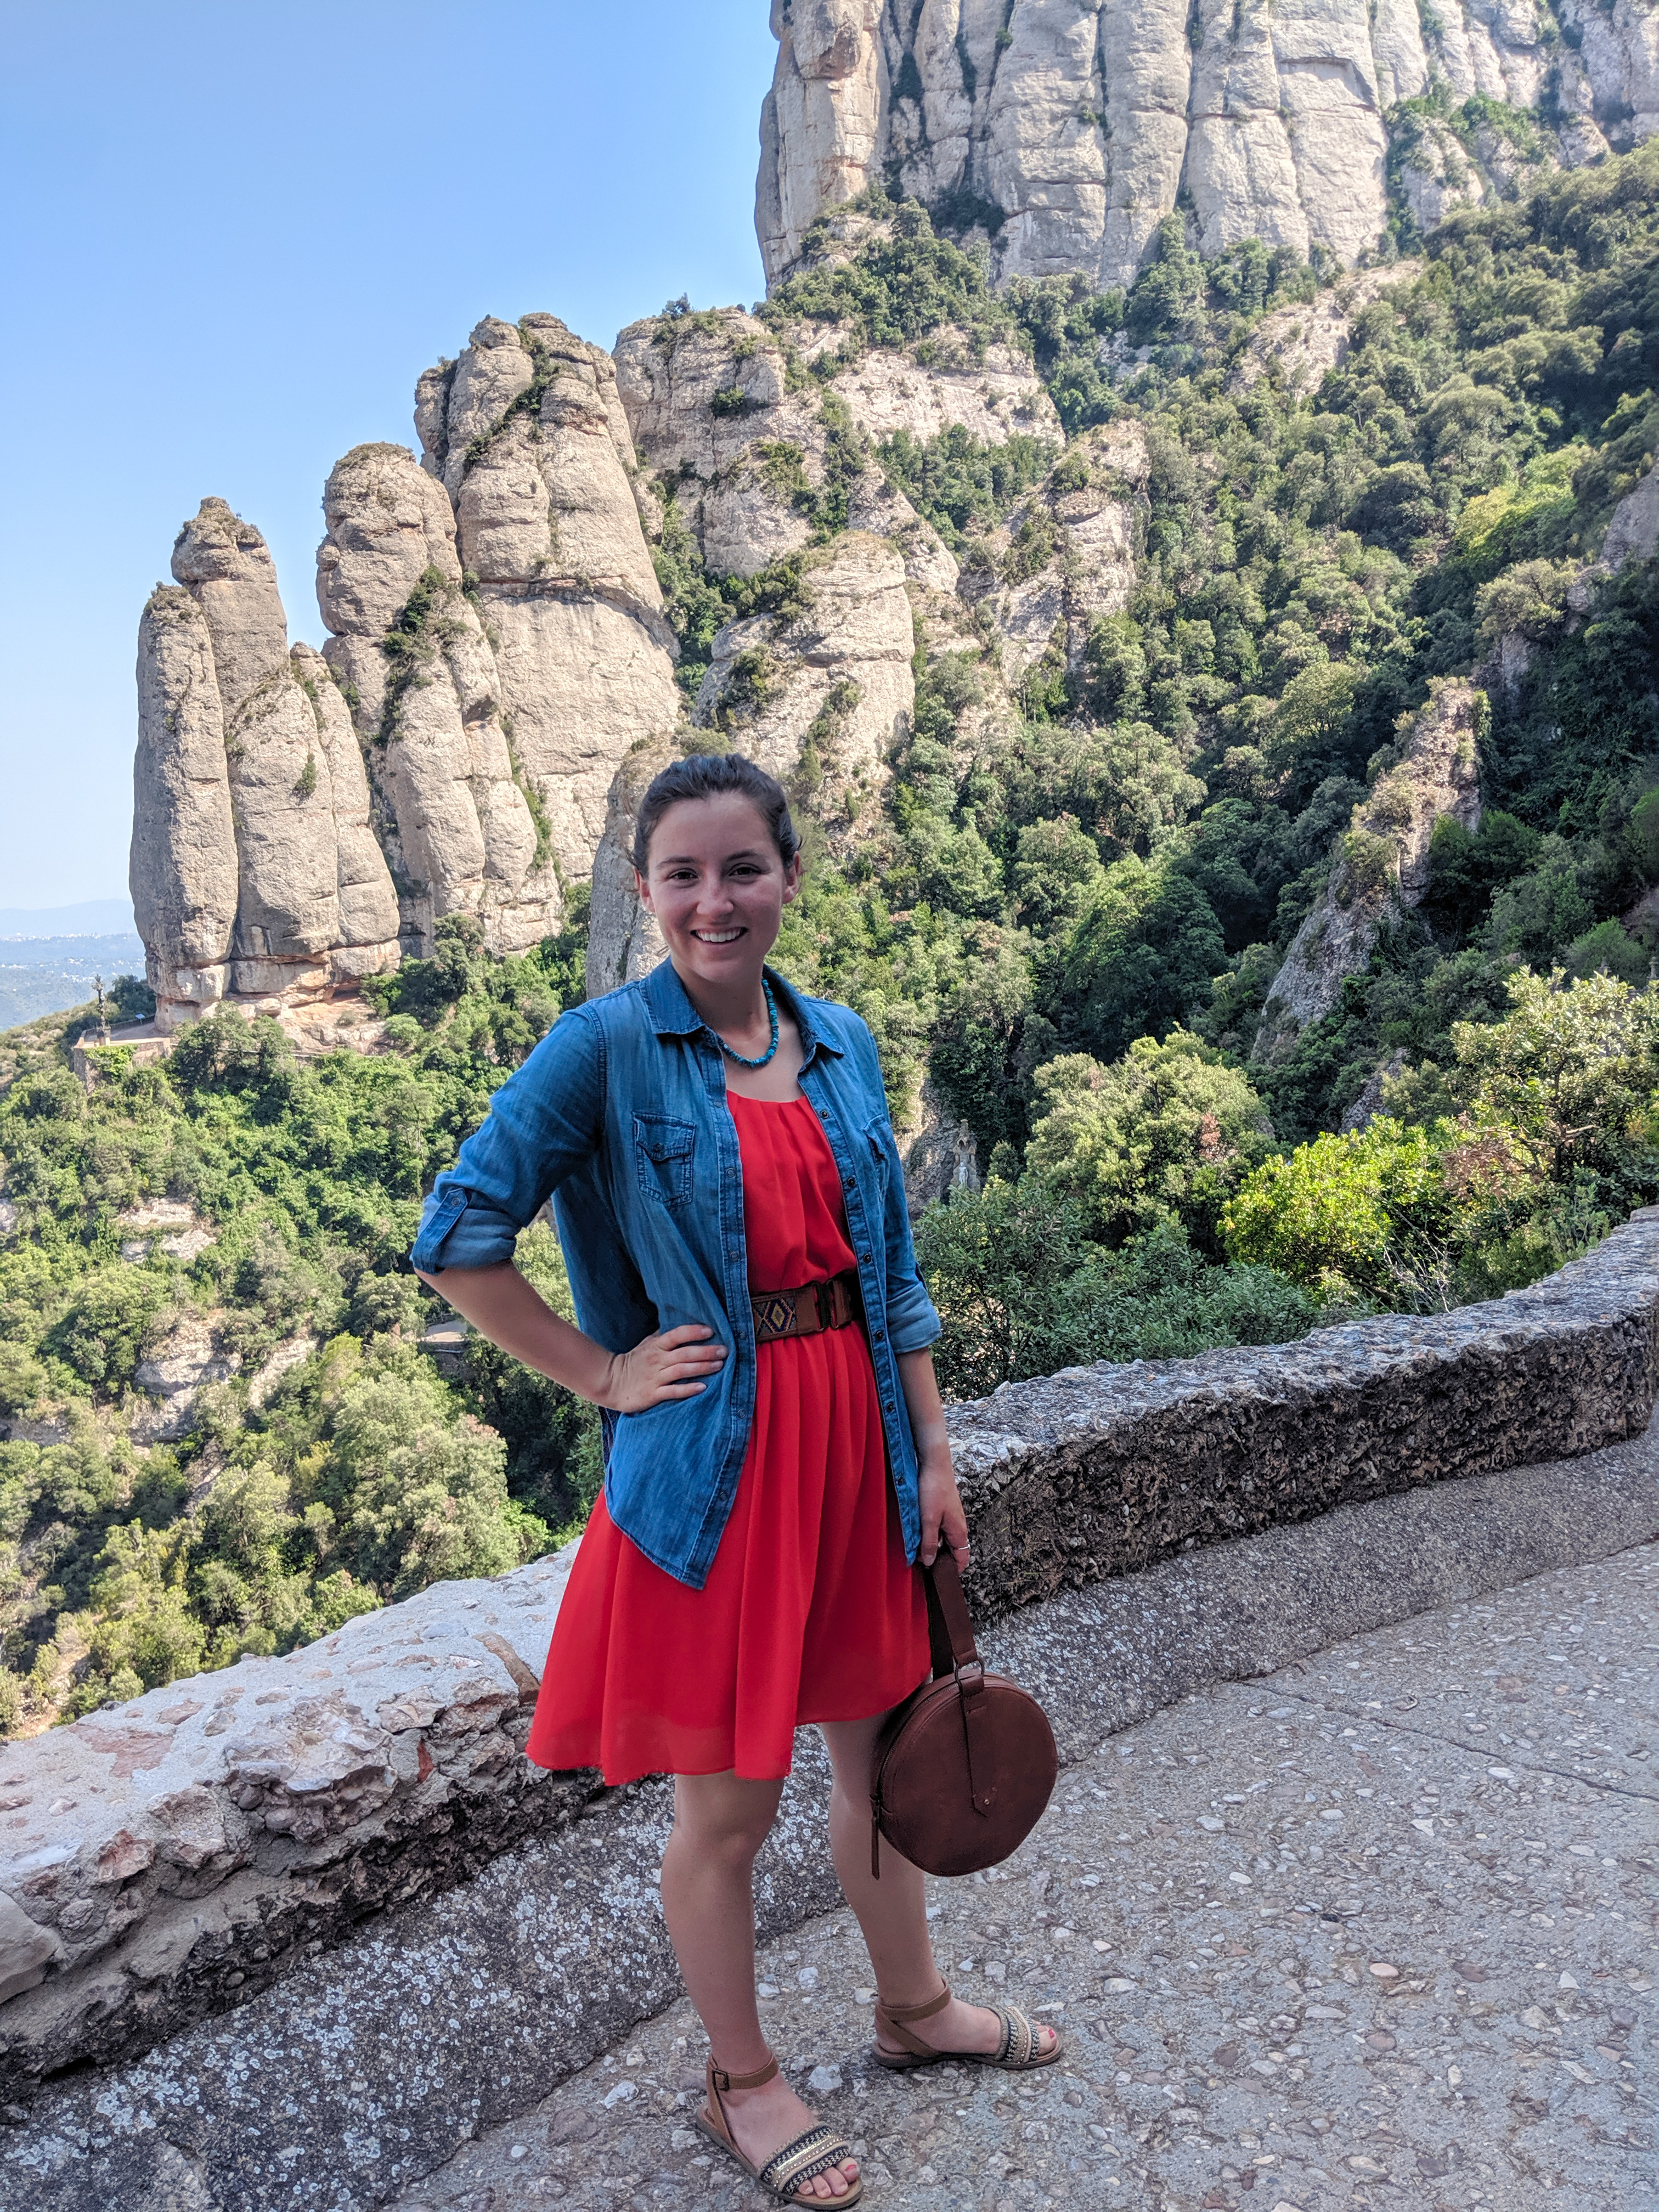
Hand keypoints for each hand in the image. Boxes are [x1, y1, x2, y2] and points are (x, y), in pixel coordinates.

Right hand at [597, 1323, 727, 1413]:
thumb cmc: (634, 1362)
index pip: (676, 1335)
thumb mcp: (647, 1344)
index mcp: (656, 1346)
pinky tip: (702, 1388)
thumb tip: (683, 1324)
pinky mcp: (653, 1394)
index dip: (693, 1332)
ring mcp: (655, 1377)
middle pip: (684, 1353)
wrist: (611, 1383)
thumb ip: (663, 1336)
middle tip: (724, 1351)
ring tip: (719, 1366)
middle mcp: (657, 1360)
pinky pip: (673, 1391)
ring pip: (682, 1371)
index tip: (711, 1330)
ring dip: (702, 1368)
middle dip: (706, 1351)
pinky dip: (688, 1389)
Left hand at [917, 1453, 968, 1572]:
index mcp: (959, 1531)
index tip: (938, 1577)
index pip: (962, 1559)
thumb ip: (929, 1542)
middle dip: (940, 1559)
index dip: (952, 1570)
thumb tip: (929, 1562)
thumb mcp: (928, 1519)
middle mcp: (958, 1525)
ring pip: (945, 1538)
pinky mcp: (944, 1509)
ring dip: (933, 1545)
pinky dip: (931, 1533)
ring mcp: (952, 1517)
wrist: (934, 1463)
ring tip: (918, 1548)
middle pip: (953, 1550)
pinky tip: (919, 1531)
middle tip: (922, 1564)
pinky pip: (940, 1528)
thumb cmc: (934, 1488)